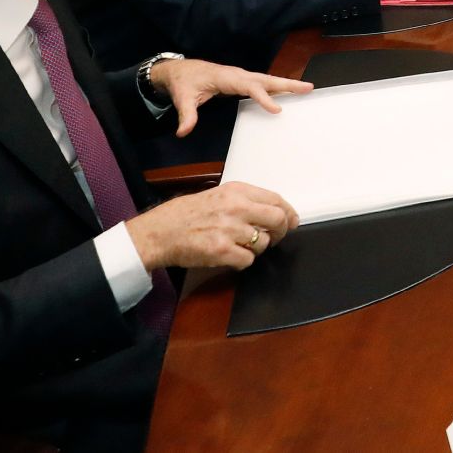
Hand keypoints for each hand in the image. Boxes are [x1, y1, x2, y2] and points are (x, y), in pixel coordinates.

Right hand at [125, 180, 298, 270]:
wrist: (159, 232)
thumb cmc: (186, 214)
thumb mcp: (218, 195)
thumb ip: (245, 200)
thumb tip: (274, 211)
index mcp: (237, 191)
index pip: (276, 200)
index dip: (289, 212)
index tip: (293, 221)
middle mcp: (236, 208)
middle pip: (278, 220)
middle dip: (282, 231)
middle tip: (276, 237)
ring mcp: (230, 230)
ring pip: (264, 243)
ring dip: (257, 248)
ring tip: (241, 246)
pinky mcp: (222, 251)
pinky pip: (248, 260)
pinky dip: (243, 261)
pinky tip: (231, 256)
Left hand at [150, 59, 314, 137]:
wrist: (180, 70)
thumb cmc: (184, 82)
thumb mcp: (183, 98)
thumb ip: (186, 115)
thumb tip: (184, 132)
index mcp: (227, 77)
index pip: (249, 86)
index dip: (264, 97)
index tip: (277, 110)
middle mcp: (238, 75)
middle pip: (267, 79)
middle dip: (288, 84)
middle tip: (308, 88)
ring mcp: (241, 77)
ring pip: (268, 80)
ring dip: (287, 84)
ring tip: (306, 89)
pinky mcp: (242, 81)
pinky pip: (263, 83)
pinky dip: (278, 87)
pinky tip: (287, 92)